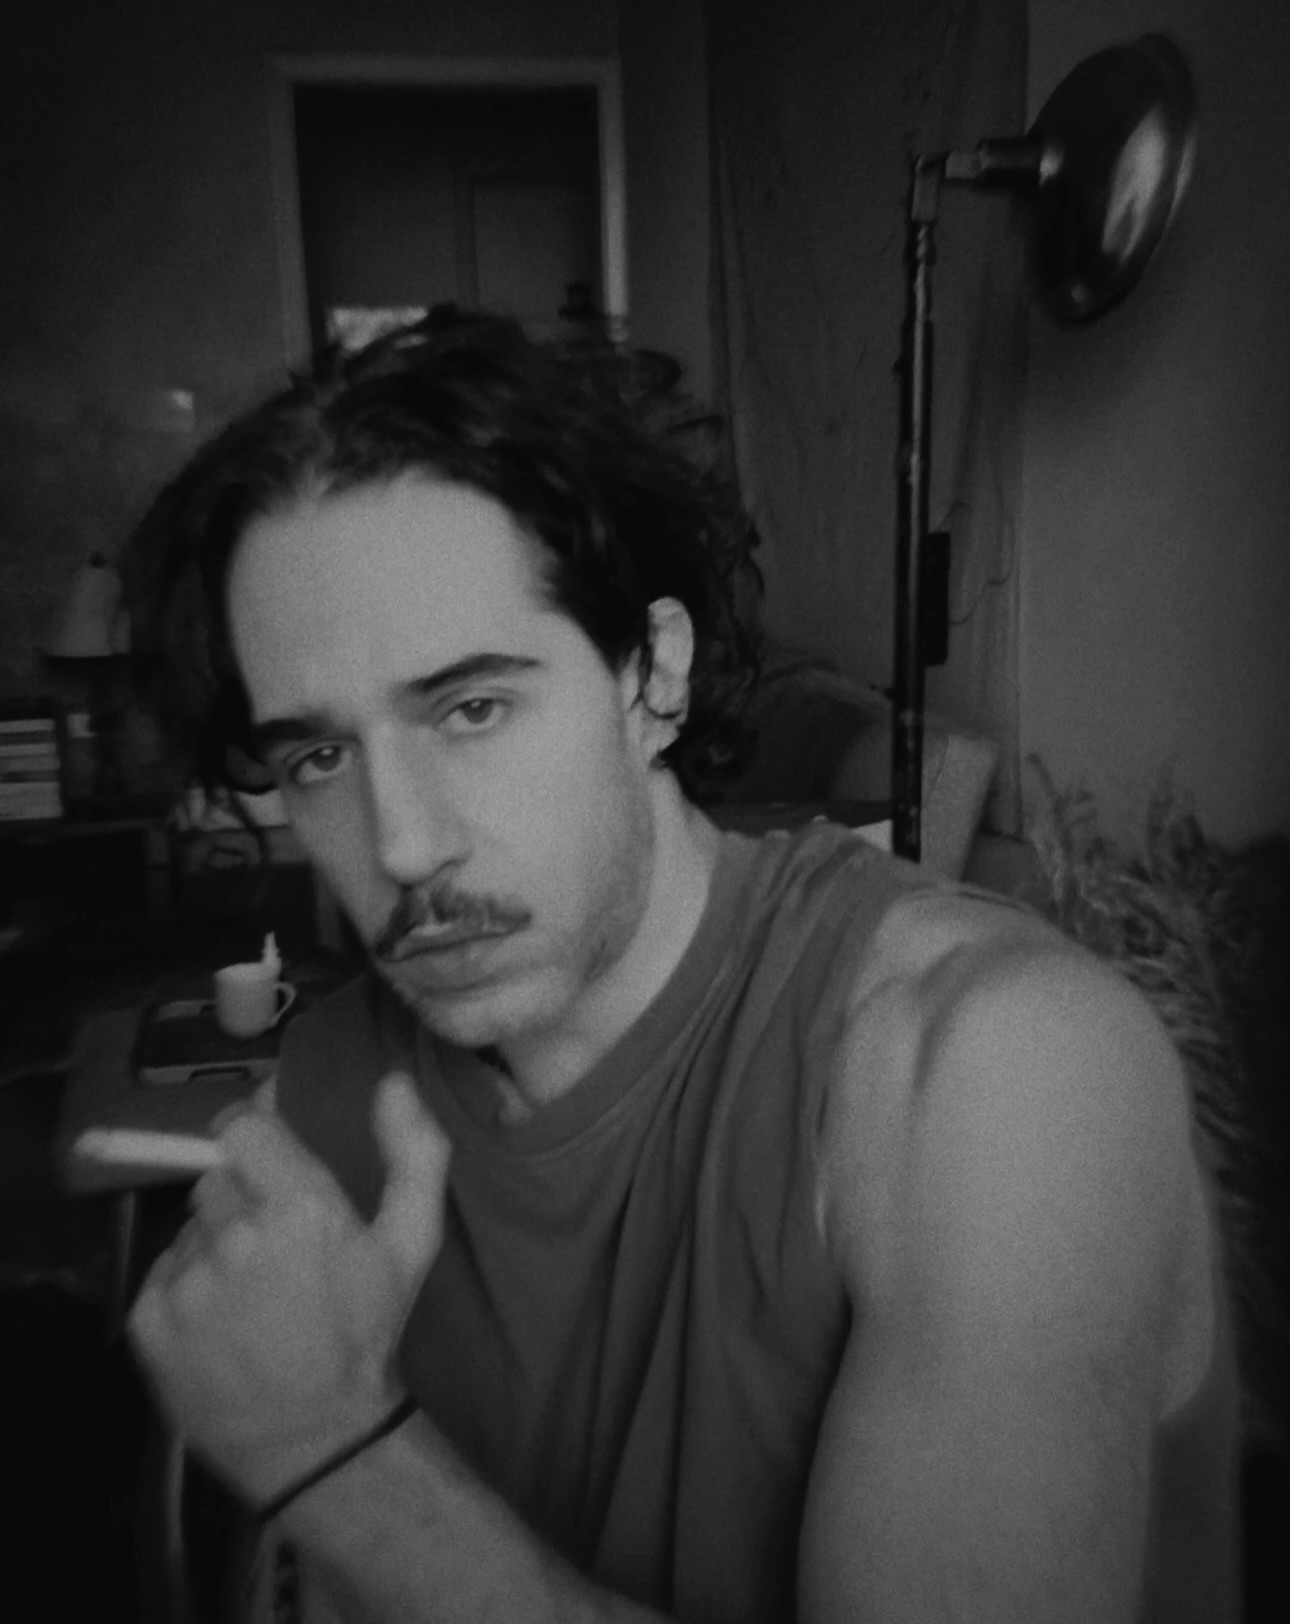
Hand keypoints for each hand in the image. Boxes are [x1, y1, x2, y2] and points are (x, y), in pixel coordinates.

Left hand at [128, 1070, 450, 1502]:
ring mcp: (186, 1280)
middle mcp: (236, 1236)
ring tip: (251, 1290)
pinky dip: (185, 1288)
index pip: (241, 1127)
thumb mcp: (411, 1244)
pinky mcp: (147, 1320)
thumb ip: (415, 1153)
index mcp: (299, 1207)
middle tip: (275, 1244)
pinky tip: (221, 1321)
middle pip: (215, 1177)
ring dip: (214, 1244)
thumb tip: (393, 1080)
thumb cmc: (364, 1333)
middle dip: (242, 1198)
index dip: (253, 1137)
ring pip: (189, 1227)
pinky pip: (161, 1274)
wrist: (313, 1438)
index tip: (268, 1158)